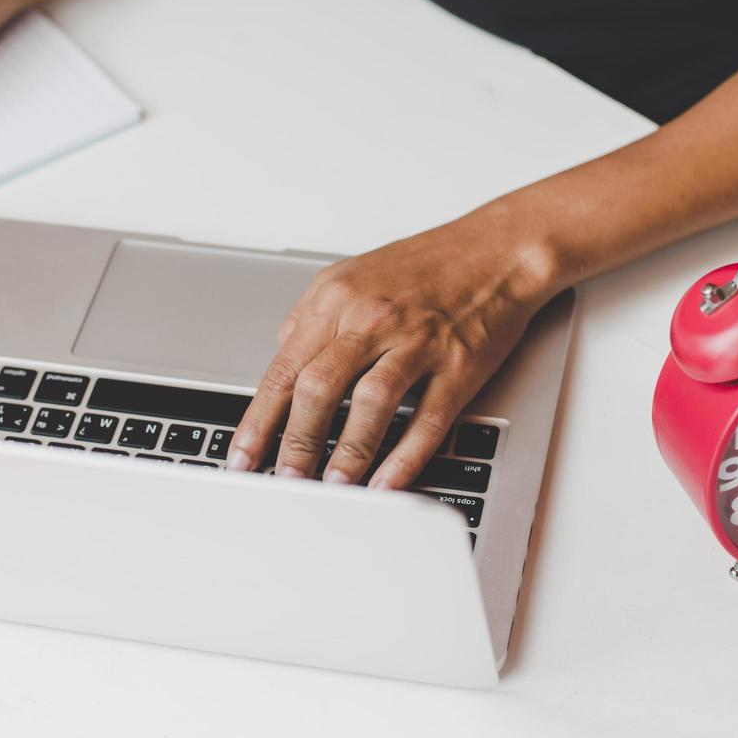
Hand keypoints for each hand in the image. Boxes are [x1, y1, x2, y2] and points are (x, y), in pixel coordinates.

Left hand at [228, 206, 560, 489]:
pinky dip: (405, 456)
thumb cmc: (424, 268)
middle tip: (284, 482)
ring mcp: (416, 341)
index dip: (257, 422)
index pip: (282, 371)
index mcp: (335, 300)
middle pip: (317, 389)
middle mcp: (370, 319)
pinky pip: (427, 418)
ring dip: (347, 454)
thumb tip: (281, 365)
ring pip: (370, 404)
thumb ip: (310, 321)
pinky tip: (386, 482)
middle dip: (294, 444)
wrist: (495, 250)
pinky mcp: (458, 364)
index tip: (241, 459)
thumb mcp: (349, 276)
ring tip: (333, 488)